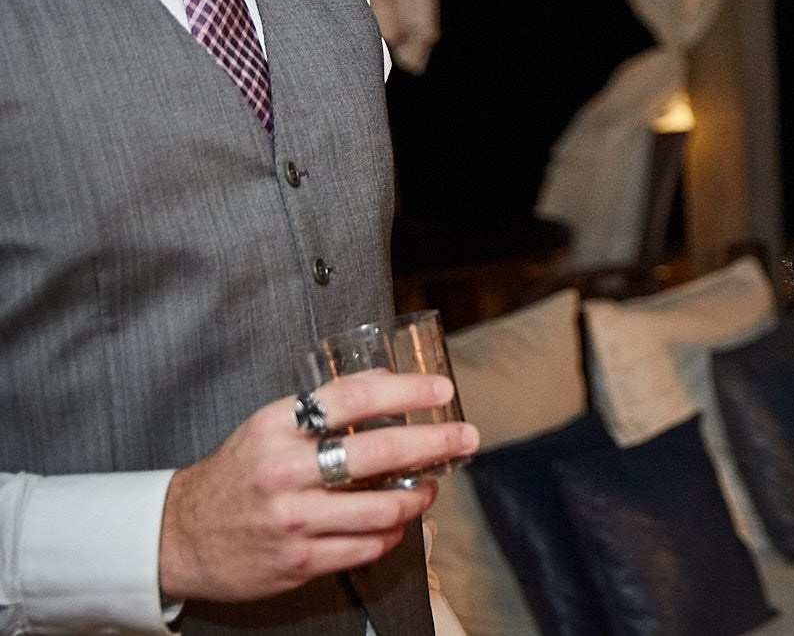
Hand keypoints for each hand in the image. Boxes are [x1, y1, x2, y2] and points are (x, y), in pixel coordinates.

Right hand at [158, 370, 478, 602]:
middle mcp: (285, 471)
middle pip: (379, 452)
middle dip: (435, 443)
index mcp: (276, 427)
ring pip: (382, 507)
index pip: (353, 399)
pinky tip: (396, 520)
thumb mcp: (268, 426)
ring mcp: (293, 520)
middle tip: (466, 438)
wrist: (177, 537)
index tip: (441, 389)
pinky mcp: (298, 562)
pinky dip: (392, 531)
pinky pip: (367, 546)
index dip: (406, 391)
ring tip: (429, 486)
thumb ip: (324, 405)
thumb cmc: (237, 474)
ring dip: (419, 495)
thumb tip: (388, 380)